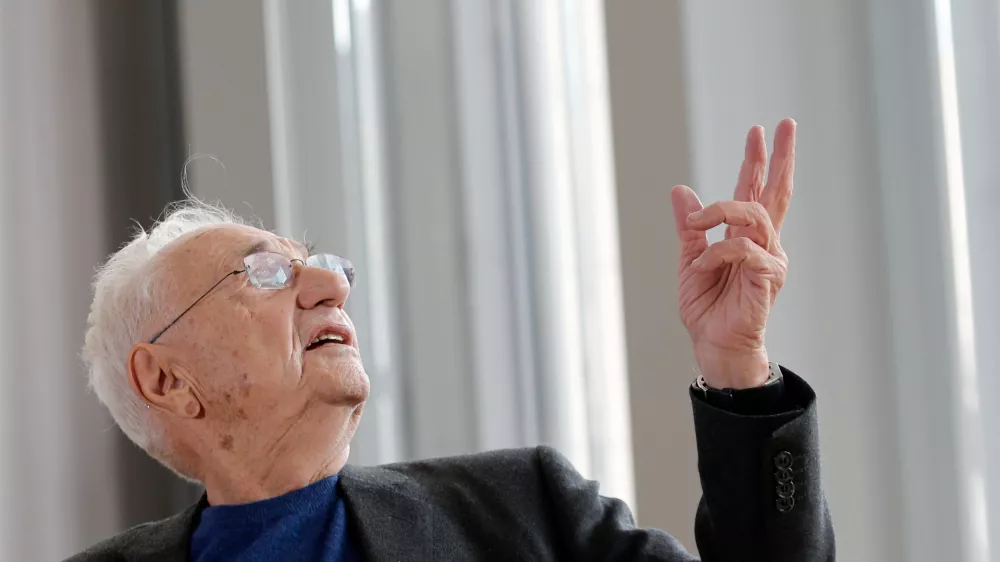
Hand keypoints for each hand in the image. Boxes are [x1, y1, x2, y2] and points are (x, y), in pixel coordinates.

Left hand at [670, 119, 795, 388]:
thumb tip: (681, 189)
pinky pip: (745, 250)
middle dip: (779, 158)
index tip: (759, 130)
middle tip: (784, 125)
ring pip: (754, 216)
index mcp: (745, 236)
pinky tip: (703, 266)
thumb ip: (689, 227)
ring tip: (698, 221)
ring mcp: (769, 259)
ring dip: (722, 212)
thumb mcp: (689, 258)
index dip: (757, 161)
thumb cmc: (706, 306)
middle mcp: (763, 243)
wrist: (712, 343)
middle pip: (776, 193)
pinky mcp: (768, 278)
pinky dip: (718, 252)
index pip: (754, 191)